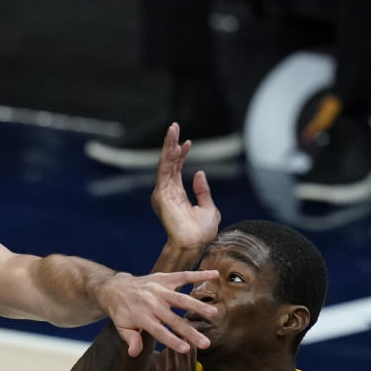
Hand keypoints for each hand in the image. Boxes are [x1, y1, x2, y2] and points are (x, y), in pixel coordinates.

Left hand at [99, 269, 220, 356]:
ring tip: (213, 313)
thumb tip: (134, 353)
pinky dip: (199, 274)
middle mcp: (151, 302)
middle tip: (206, 343)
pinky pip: (183, 276)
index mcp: (141, 316)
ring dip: (198, 306)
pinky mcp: (164, 278)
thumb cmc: (121, 312)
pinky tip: (214, 274)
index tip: (187, 350)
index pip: (159, 331)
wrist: (116, 288)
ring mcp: (158, 289)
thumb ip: (130, 339)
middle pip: (174, 319)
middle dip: (190, 332)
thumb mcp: (121, 327)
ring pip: (181, 298)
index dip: (172, 341)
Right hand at [151, 123, 220, 249]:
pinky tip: (172, 144)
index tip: (188, 143)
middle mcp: (168, 192)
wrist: (195, 243)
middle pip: (169, 164)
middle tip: (174, 127)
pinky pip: (164, 170)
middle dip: (172, 145)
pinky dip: (168, 156)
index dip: (181, 155)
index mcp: (177, 196)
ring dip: (168, 146)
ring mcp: (164, 193)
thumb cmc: (202, 232)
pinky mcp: (162, 194)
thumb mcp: (208, 207)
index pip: (177, 171)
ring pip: (165, 164)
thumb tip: (199, 173)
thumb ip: (203, 191)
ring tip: (172, 129)